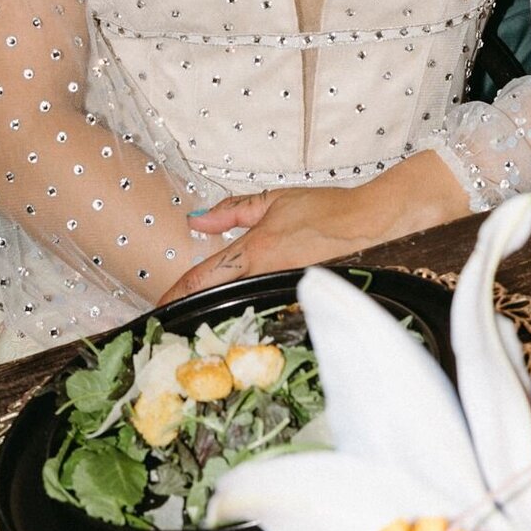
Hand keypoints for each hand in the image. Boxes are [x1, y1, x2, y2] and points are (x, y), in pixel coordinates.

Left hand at [159, 151, 470, 301]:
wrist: (374, 223)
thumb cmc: (327, 209)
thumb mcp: (275, 200)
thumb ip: (232, 211)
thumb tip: (196, 219)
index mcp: (253, 251)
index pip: (202, 279)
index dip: (175, 297)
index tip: (157, 312)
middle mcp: (264, 277)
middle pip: (218, 304)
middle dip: (195, 315)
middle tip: (175, 328)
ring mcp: (282, 295)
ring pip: (241, 314)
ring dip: (223, 321)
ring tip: (205, 330)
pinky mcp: (301, 304)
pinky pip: (268, 317)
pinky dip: (253, 321)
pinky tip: (248, 327)